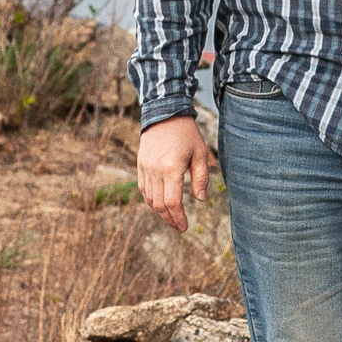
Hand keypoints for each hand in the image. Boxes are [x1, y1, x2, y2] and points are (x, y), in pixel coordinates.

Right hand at [137, 114, 212, 232]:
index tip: (184, 227)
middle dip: (169, 219)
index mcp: (172, 168)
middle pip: (159, 204)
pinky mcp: (140, 164)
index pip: (172, 202)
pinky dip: (150, 200)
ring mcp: (145, 167)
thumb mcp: (200, 154)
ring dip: (159, 212)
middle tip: (179, 227)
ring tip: (171, 218)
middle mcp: (155, 170)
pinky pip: (143, 188)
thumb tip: (200, 199)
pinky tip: (159, 204)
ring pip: (149, 199)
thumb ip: (201, 178)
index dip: (178, 217)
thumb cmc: (187, 134)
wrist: (164, 114)